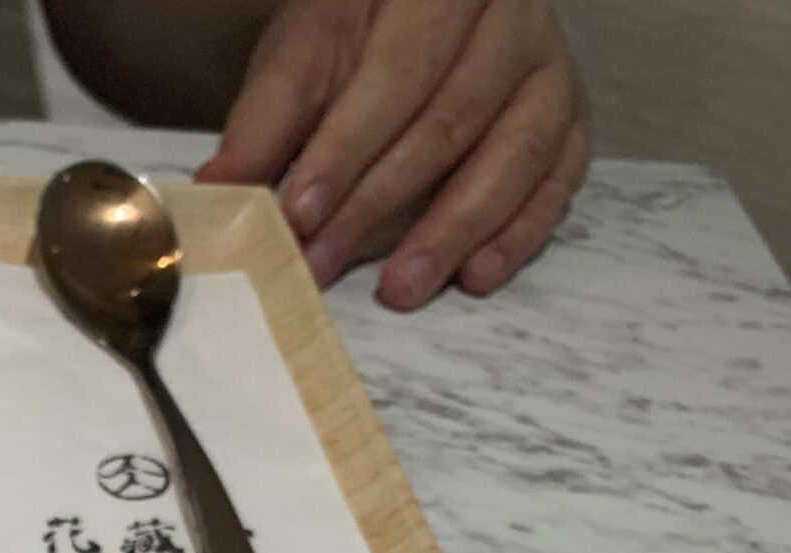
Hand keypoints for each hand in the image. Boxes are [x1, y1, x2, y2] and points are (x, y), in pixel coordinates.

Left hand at [194, 0, 590, 307]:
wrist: (415, 18)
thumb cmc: (357, 36)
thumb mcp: (304, 55)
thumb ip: (267, 117)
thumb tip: (221, 185)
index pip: (397, 73)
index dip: (346, 149)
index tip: (299, 214)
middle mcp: (511, 15)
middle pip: (451, 119)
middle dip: (379, 203)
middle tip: (325, 263)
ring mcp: (548, 67)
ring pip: (513, 153)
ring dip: (453, 230)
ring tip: (400, 288)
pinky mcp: (569, 119)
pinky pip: (558, 180)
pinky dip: (519, 233)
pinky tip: (476, 275)